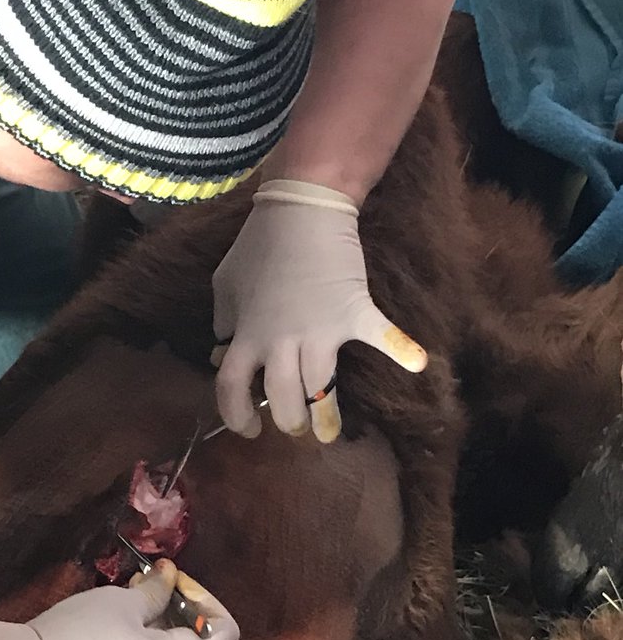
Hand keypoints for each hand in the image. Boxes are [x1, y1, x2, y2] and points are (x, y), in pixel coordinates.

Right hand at [0, 560, 239, 639]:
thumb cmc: (77, 636)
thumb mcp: (121, 603)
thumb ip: (157, 591)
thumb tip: (170, 578)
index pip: (225, 634)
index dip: (207, 600)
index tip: (174, 582)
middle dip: (185, 618)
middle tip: (152, 590)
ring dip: (166, 639)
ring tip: (131, 614)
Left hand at [212, 181, 426, 443]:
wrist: (302, 207)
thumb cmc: (259, 244)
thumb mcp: (225, 283)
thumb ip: (224, 321)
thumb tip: (223, 350)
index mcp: (246, 335)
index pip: (231, 388)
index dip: (236, 415)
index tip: (248, 430)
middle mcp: (280, 342)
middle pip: (281, 399)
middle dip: (288, 421)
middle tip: (295, 426)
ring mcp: (319, 331)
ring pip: (320, 389)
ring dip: (325, 416)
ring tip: (328, 432)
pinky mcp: (353, 313)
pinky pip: (380, 336)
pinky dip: (401, 348)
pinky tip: (417, 363)